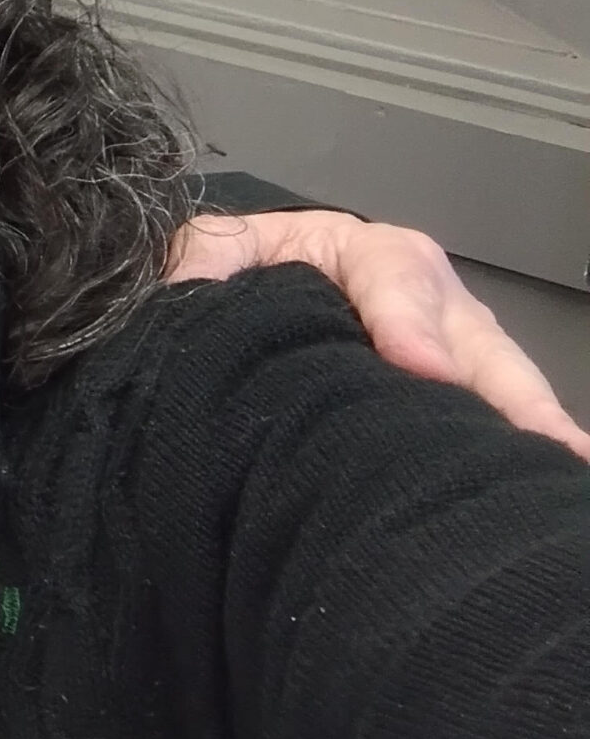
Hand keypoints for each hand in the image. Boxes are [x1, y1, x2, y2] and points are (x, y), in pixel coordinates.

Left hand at [168, 209, 589, 461]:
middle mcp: (425, 299)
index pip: (394, 275)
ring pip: (502, 383)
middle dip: (507, 391)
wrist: (252, 289)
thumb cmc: (242, 269)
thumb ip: (202, 263)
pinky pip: (496, 419)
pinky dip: (523, 449)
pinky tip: (551, 487)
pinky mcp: (455, 392)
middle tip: (534, 437)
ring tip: (564, 468)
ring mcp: (452, 348)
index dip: (406, 320)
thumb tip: (186, 292)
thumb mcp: (215, 251)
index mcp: (362, 252)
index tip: (418, 365)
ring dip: (529, 426)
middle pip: (476, 341)